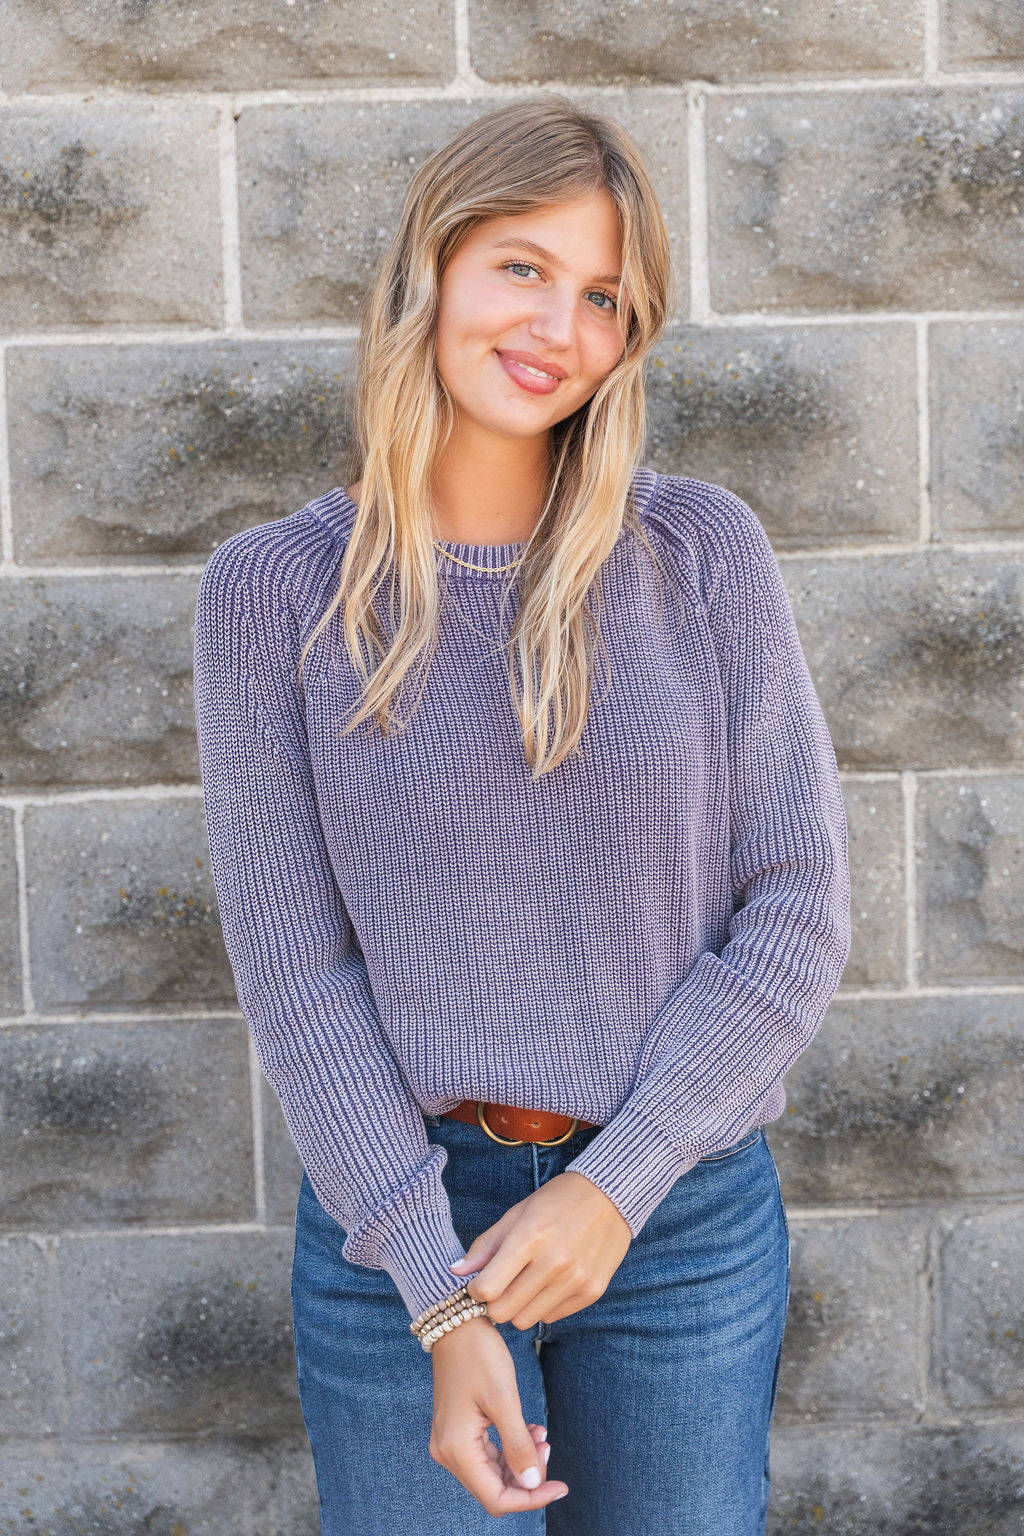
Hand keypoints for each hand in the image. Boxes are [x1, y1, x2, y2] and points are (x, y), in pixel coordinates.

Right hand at [428, 1315, 568, 1514]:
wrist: (456, 1325)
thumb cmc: (478, 1356)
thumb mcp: (504, 1399)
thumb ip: (518, 1445)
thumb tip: (532, 1484)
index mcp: (456, 1450)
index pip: (497, 1498)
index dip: (531, 1499)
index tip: (561, 1486)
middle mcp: (448, 1453)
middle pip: (495, 1489)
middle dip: (527, 1476)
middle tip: (548, 1444)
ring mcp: (450, 1443)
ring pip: (493, 1474)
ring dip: (521, 1461)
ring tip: (540, 1434)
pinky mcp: (457, 1432)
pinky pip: (487, 1455)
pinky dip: (510, 1450)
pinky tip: (528, 1431)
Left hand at [448, 1171, 631, 1328]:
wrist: (611, 1197)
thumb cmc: (557, 1201)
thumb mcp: (518, 1214)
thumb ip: (486, 1245)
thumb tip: (455, 1271)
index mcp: (530, 1237)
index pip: (487, 1288)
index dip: (475, 1290)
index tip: (478, 1282)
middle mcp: (554, 1262)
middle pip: (503, 1311)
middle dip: (493, 1303)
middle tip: (499, 1287)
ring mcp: (575, 1280)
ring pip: (525, 1320)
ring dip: (517, 1307)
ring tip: (524, 1285)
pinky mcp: (592, 1292)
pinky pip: (552, 1317)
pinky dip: (543, 1306)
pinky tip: (548, 1283)